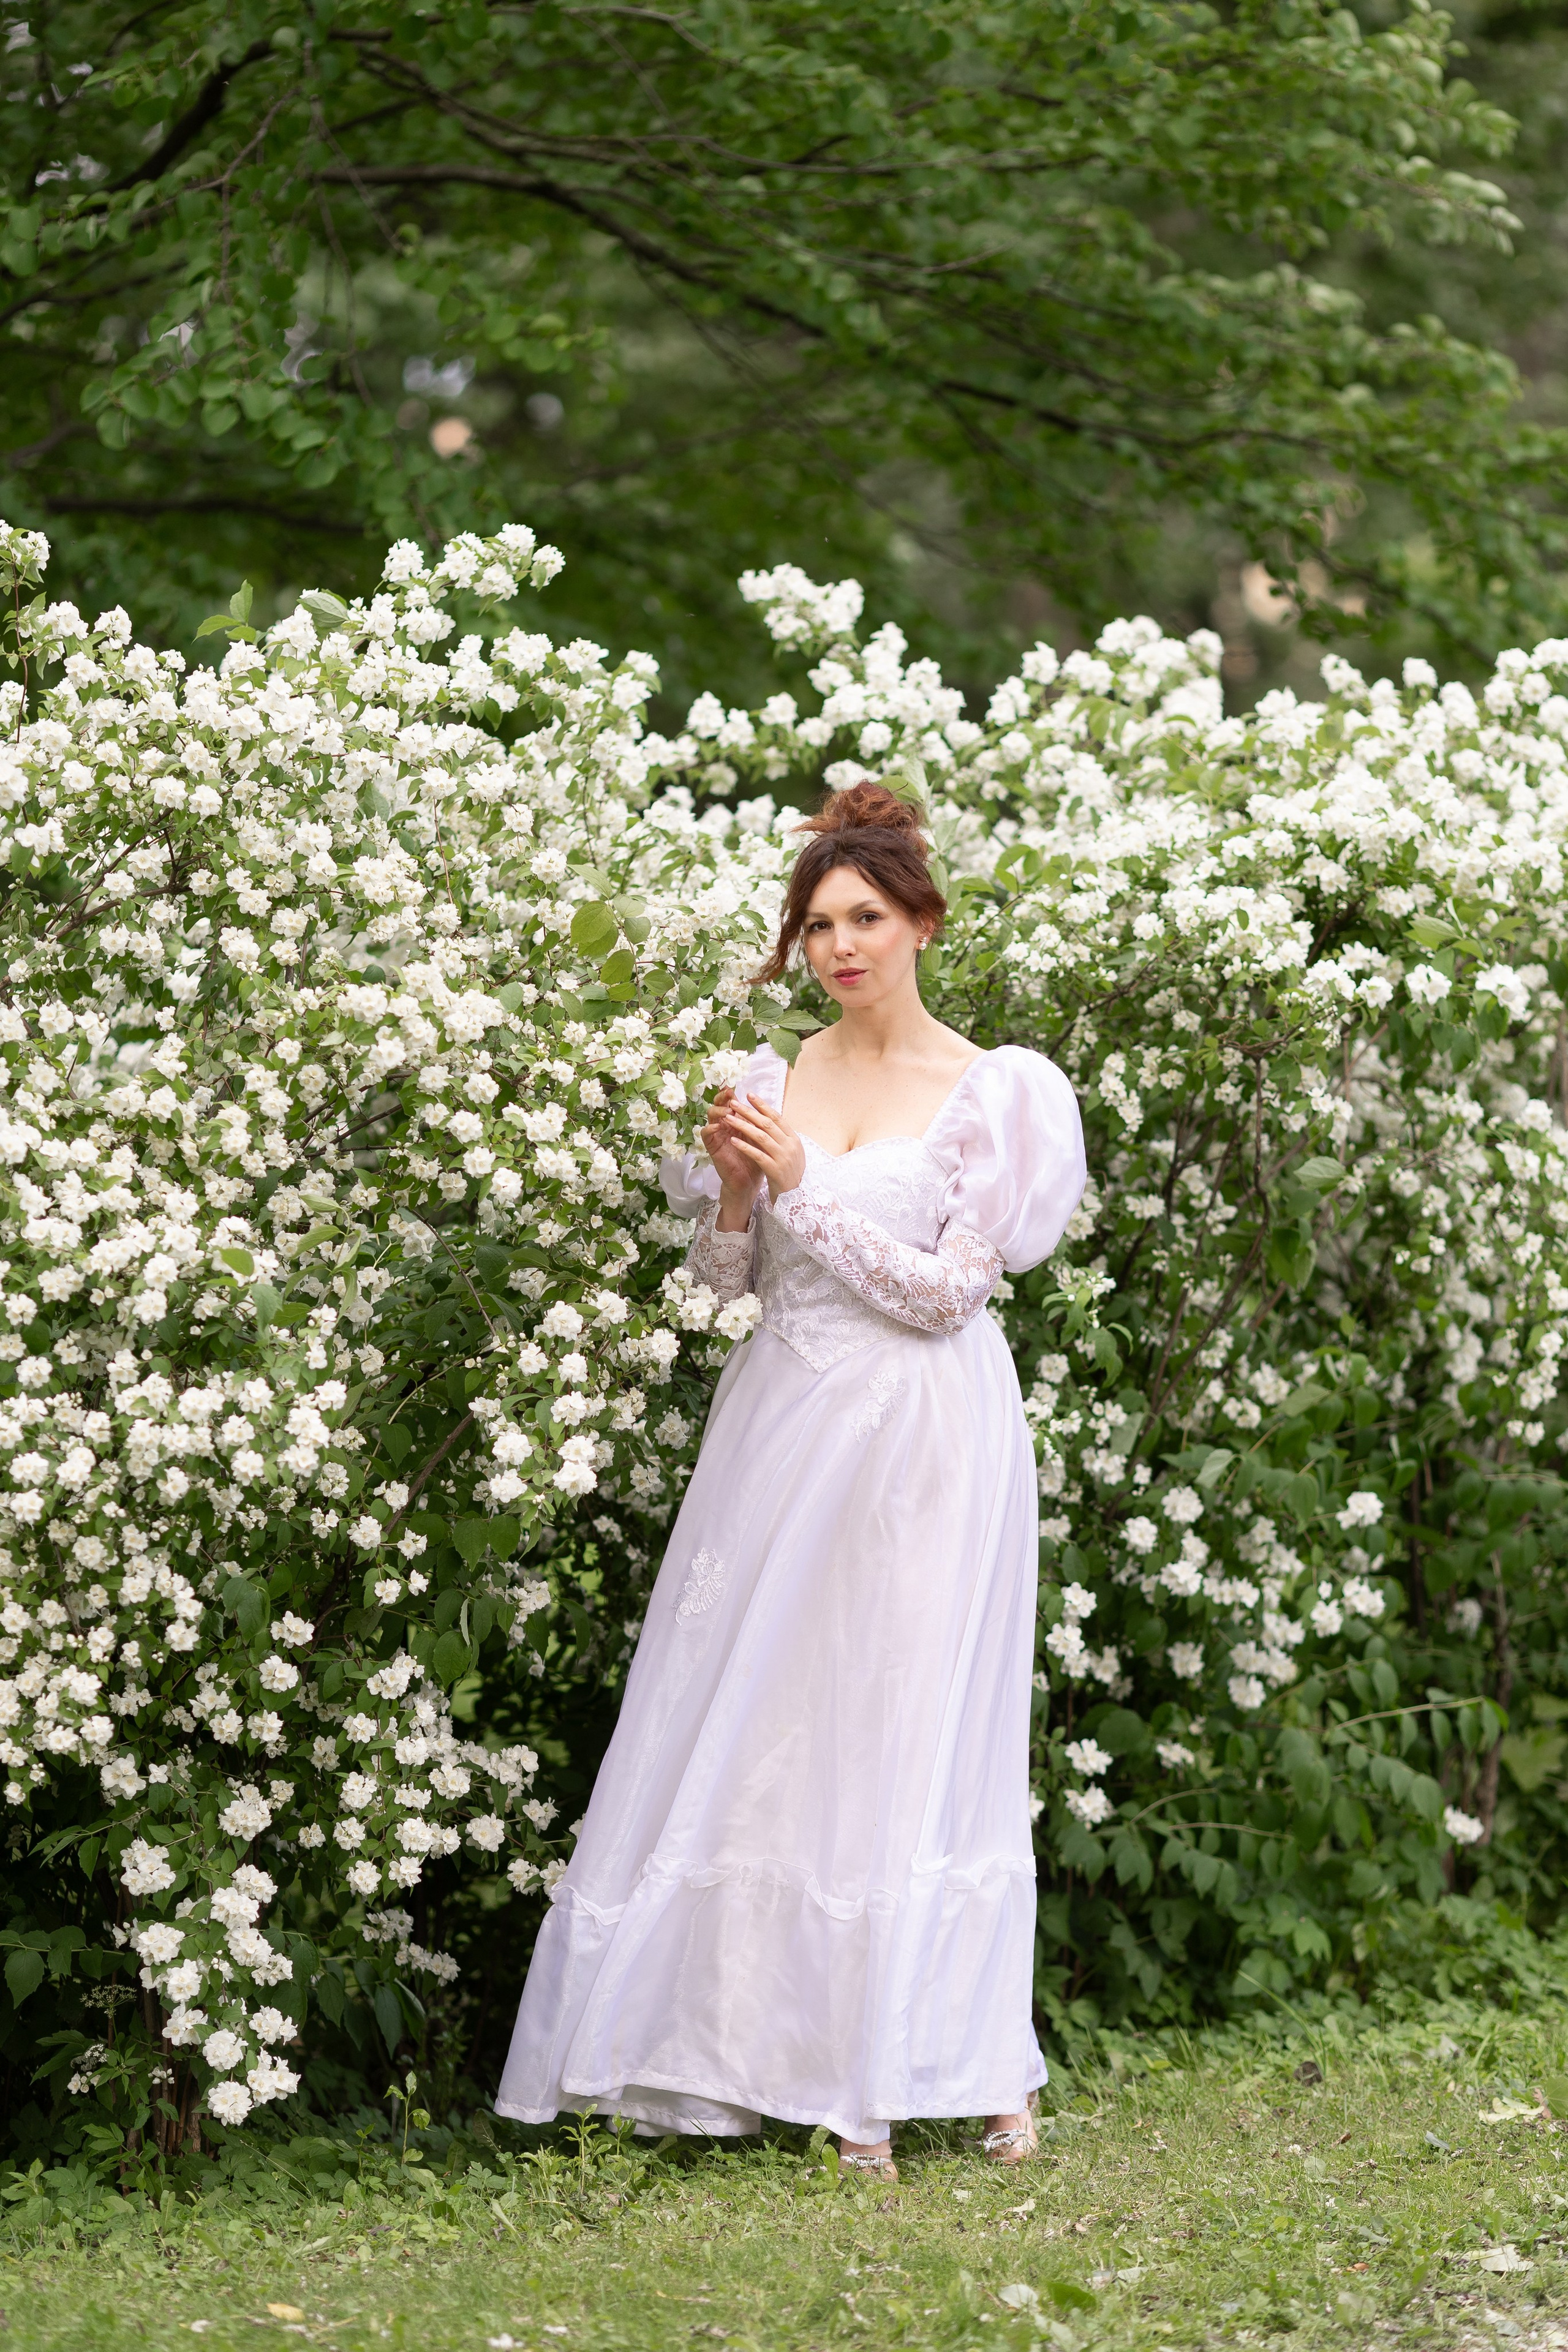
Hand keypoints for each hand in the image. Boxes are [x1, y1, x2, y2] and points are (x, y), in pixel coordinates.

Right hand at [701, 1088, 762, 1229]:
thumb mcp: (760, 1138)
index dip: (731, 1094)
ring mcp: (718, 1136)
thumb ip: (759, 1123)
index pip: (730, 1103)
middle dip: (722, 1098)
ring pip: (710, 1116)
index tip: (736, 1087)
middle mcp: (725, 1126)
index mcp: (736, 1122)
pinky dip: (710, 1128)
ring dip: (718, 1112)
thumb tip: (764, 1105)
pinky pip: (705, 1134)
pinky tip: (718, 1126)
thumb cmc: (756, 1160)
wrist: (750, 1182)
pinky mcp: (713, 1148)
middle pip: (718, 1105)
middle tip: (729, 1095)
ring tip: (728, 1113)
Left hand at [722, 1094, 806, 1201]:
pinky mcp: (775, 1170)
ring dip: (743, 1126)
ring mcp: (783, 1157)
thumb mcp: (791, 1152)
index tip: (749, 1095)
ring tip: (728, 1118)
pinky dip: (745, 1146)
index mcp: (794, 1139)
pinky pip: (757, 1155)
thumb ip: (781, 1137)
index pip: (777, 1117)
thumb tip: (768, 1119)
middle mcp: (790, 1146)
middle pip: (767, 1124)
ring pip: (761, 1137)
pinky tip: (733, 1140)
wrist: (795, 1198)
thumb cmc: (789, 1174)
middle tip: (734, 1103)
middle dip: (749, 1112)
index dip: (762, 1105)